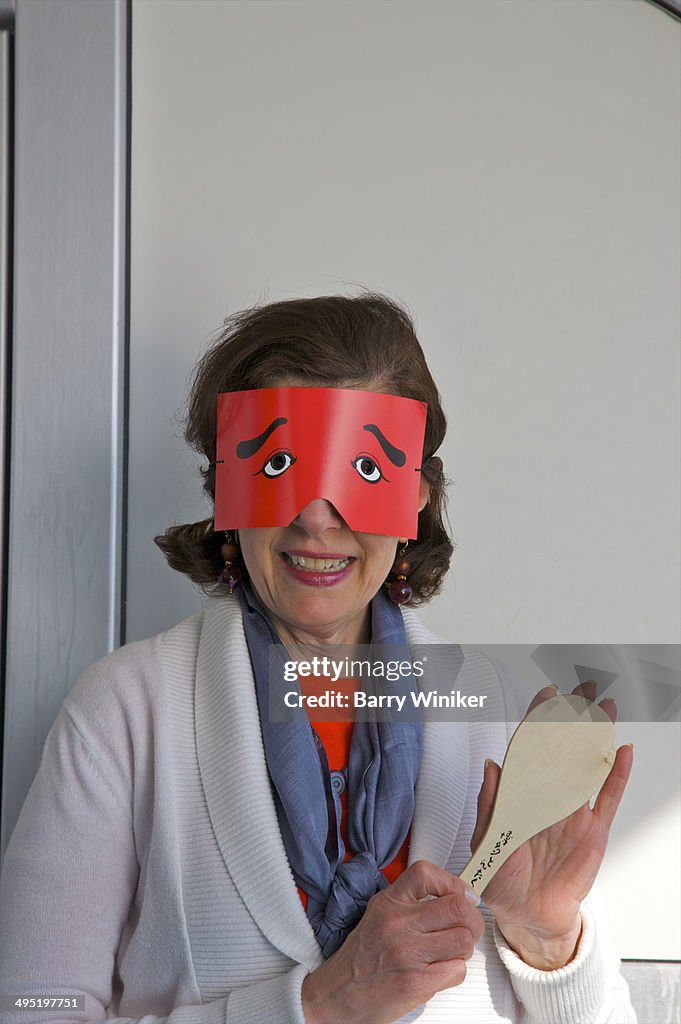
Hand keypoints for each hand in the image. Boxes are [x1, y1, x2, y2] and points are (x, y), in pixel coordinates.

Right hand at [302, 860, 483, 1023]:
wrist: (338, 994)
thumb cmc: (362, 957)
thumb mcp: (380, 913)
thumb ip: (412, 902)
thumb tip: (456, 897)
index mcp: (389, 902)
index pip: (426, 873)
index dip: (452, 882)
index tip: (461, 895)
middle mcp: (398, 924)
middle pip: (458, 907)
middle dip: (472, 919)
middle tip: (467, 927)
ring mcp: (408, 953)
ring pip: (464, 939)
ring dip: (464, 948)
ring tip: (450, 951)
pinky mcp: (416, 982)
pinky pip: (457, 970)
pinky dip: (454, 971)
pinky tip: (439, 971)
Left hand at [472, 682, 632, 970]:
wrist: (525, 915)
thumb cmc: (501, 876)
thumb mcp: (486, 840)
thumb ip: (489, 802)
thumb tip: (491, 764)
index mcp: (519, 792)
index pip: (530, 746)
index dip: (539, 719)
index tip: (548, 692)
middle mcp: (547, 794)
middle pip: (563, 747)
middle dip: (573, 716)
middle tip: (585, 688)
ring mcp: (572, 811)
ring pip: (587, 764)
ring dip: (597, 736)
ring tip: (607, 708)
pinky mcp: (592, 831)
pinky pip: (606, 798)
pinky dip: (616, 775)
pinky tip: (623, 752)